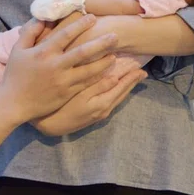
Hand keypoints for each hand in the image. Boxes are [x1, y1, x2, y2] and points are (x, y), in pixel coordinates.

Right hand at [0, 14, 117, 123]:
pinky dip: (98, 78)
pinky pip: (86, 84)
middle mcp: (55, 65)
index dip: (80, 25)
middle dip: (100, 43)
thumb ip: (30, 32)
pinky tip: (108, 73)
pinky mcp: (66, 93)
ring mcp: (62, 81)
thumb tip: (42, 18)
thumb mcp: (17, 50)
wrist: (14, 104)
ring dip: (104, 62)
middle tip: (115, 36)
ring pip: (89, 70)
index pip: (66, 35)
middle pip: (83, 52)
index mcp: (43, 52)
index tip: (93, 17)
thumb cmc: (15, 75)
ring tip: (115, 55)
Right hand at [32, 67, 146, 135]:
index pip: (122, 87)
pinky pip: (112, 101)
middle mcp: (105, 109)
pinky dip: (118, 92)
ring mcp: (100, 113)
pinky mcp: (94, 114)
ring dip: (127, 88)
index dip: (131, 77)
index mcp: (103, 103)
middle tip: (142, 72)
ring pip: (118, 98)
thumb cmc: (63, 107)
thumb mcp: (80, 95)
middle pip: (123, 93)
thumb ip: (98, 86)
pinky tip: (117, 88)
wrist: (51, 126)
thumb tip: (115, 77)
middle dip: (132, 82)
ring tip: (134, 79)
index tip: (141, 68)